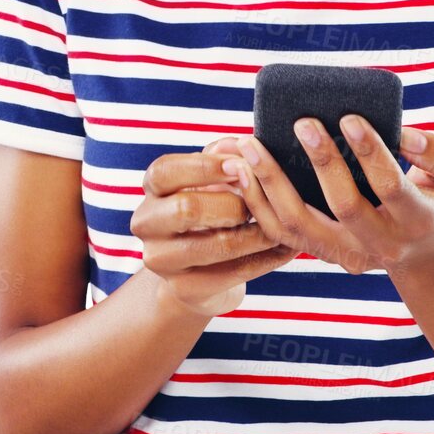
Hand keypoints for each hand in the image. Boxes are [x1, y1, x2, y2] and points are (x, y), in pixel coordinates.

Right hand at [131, 137, 295, 317]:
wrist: (197, 270)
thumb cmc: (210, 210)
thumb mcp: (211, 181)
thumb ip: (224, 157)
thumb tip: (242, 144)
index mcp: (152, 189)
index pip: (166, 171)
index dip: (204, 167)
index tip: (239, 164)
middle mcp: (147, 224)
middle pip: (187, 209)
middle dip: (234, 203)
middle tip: (262, 202)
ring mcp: (162, 260)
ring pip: (218, 244)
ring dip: (258, 233)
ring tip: (284, 226)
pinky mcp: (184, 289)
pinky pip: (235, 272)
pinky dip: (267, 259)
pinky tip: (287, 249)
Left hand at [223, 118, 433, 278]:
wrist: (424, 249)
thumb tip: (404, 134)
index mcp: (418, 221)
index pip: (391, 187)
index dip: (370, 153)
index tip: (350, 117)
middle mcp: (381, 244)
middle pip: (343, 207)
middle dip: (322, 162)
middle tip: (302, 122)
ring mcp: (347, 254)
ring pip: (299, 226)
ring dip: (271, 184)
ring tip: (251, 146)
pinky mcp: (321, 253)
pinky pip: (280, 232)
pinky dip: (257, 201)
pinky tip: (242, 169)